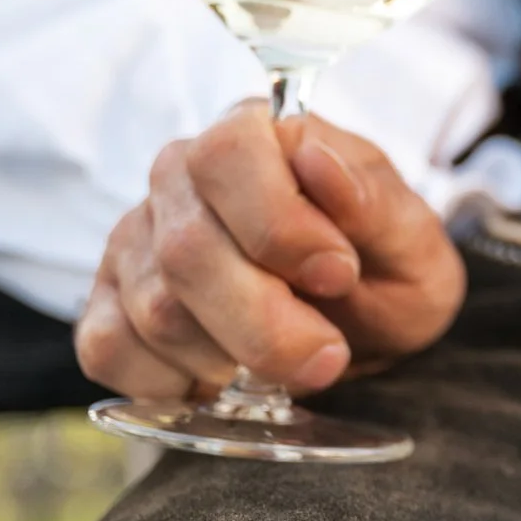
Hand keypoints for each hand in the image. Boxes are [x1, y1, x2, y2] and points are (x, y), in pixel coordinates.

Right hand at [74, 101, 465, 399]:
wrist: (365, 325)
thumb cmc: (386, 272)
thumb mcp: (413, 243)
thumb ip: (374, 204)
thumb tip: (317, 160)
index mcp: (258, 135)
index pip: (228, 155)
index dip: (279, 225)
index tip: (339, 273)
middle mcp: (180, 176)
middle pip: (186, 249)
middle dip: (265, 323)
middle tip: (327, 355)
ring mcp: (134, 240)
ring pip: (156, 310)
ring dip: (232, 358)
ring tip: (287, 361)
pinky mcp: (107, 302)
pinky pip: (109, 350)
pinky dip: (173, 384)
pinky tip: (223, 380)